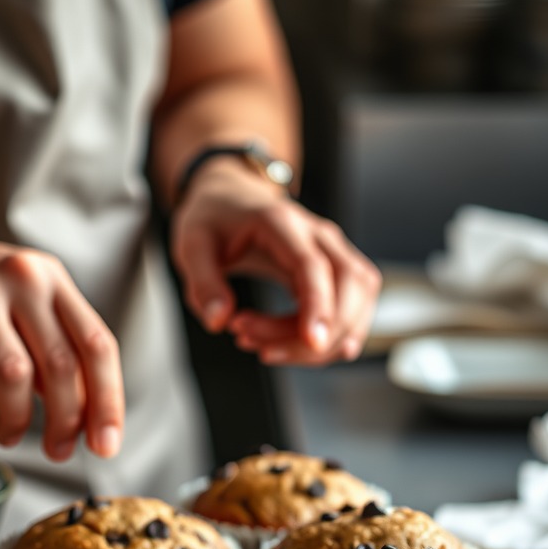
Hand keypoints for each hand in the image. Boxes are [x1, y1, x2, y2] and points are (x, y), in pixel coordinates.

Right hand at [0, 225, 122, 459]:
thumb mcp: (29, 306)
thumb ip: (62, 352)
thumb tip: (89, 417)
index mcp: (51, 279)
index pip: (96, 346)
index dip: (107, 402)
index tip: (105, 444)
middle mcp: (16, 281)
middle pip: (60, 365)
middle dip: (65, 421)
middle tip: (59, 451)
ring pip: (14, 376)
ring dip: (18, 421)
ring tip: (11, 435)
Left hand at [171, 160, 380, 364]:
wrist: (230, 198)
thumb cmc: (213, 220)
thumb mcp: (191, 245)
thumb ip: (203, 284)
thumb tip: (218, 322)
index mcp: (282, 223)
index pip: (314, 267)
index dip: (318, 306)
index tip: (313, 342)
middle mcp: (319, 236)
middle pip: (349, 287)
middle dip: (315, 336)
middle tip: (260, 350)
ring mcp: (335, 254)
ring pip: (355, 305)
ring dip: (317, 344)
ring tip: (262, 345)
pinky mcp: (338, 275)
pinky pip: (350, 313)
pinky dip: (325, 340)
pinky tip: (289, 346)